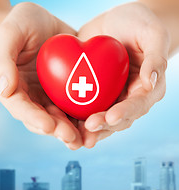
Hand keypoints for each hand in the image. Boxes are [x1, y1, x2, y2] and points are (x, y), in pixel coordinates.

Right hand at [0, 2, 82, 149]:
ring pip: (60, 118)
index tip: (48, 126)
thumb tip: (6, 89)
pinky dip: (84, 117)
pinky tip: (95, 124)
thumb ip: (3, 60)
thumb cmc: (22, 24)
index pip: (21, 108)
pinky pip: (75, 107)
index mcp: (13, 89)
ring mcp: (49, 97)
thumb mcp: (10, 34)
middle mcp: (31, 98)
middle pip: (43, 119)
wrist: (44, 23)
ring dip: (72, 131)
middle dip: (57, 130)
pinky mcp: (66, 93)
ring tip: (84, 140)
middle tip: (72, 138)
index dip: (34, 119)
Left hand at [78, 2, 169, 147]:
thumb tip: (150, 82)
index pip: (137, 105)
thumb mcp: (151, 34)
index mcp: (145, 89)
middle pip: (117, 119)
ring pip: (100, 120)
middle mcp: (127, 99)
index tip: (111, 117)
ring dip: (87, 130)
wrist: (115, 23)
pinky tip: (63, 123)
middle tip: (88, 128)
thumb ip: (155, 58)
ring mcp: (109, 99)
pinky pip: (83, 109)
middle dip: (103, 126)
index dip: (125, 113)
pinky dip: (74, 118)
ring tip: (75, 137)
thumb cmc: (138, 25)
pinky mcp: (92, 95)